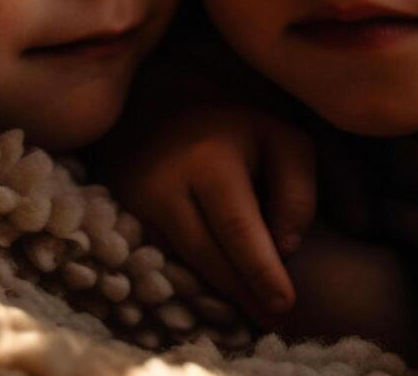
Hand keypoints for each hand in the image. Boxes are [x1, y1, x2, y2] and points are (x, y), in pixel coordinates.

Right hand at [111, 101, 317, 320]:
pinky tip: (214, 287)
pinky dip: (188, 275)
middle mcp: (163, 181)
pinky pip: (158, 258)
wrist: (161, 102)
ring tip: (250, 307)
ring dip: (217, 290)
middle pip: (206, 256)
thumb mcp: (282, 141)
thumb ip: (299, 192)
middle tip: (272, 315)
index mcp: (209, 158)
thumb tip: (286, 249)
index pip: (238, 229)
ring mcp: (133, 200)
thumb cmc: (237, 127)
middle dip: (243, 291)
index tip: (286, 303)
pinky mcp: (119, 215)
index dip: (262, 272)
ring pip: (180, 262)